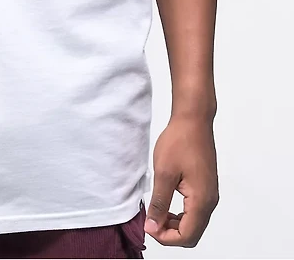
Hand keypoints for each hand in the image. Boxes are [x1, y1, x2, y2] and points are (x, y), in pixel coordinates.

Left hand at [145, 116, 218, 246]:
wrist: (193, 120)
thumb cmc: (179, 142)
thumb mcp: (163, 174)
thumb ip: (159, 203)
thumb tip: (153, 226)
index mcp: (201, 201)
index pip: (187, 236)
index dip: (166, 238)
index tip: (149, 226)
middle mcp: (210, 201)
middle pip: (192, 233)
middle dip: (171, 233)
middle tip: (151, 222)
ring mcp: (209, 194)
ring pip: (194, 223)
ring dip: (175, 224)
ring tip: (156, 213)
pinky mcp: (206, 186)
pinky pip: (195, 210)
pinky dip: (180, 214)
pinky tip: (165, 203)